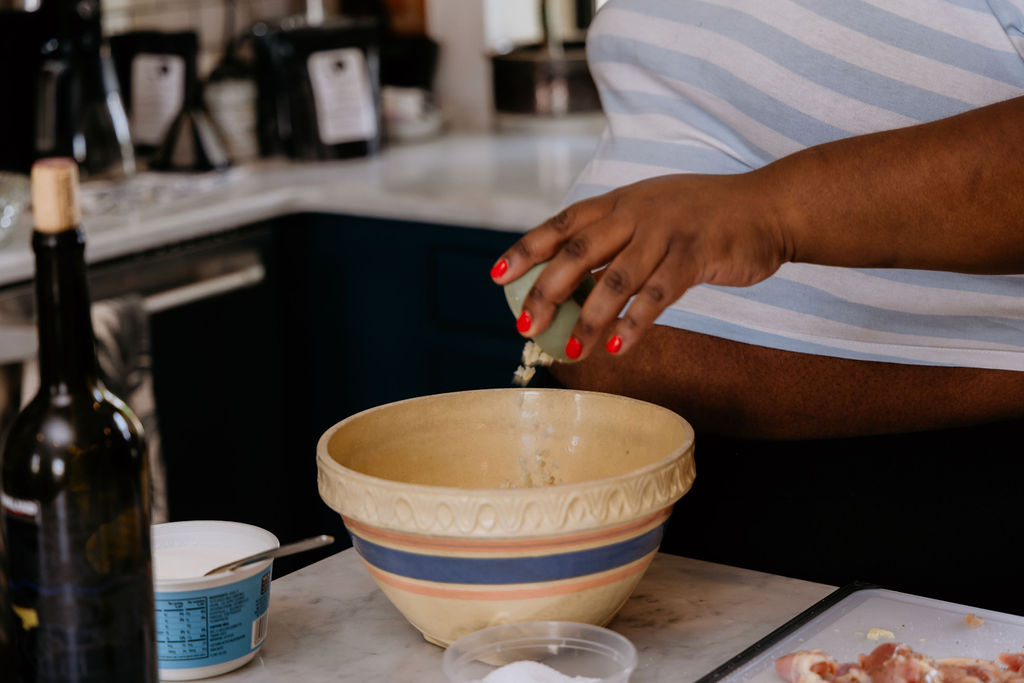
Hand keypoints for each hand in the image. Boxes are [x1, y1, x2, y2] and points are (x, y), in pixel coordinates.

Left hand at [490, 172, 788, 358]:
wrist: (769, 206)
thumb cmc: (704, 217)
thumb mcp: (652, 214)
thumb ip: (615, 241)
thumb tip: (572, 281)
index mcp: (620, 201)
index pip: (562, 224)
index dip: (527, 249)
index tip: (496, 276)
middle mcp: (637, 212)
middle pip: (579, 252)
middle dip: (547, 291)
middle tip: (526, 326)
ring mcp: (667, 232)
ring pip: (616, 279)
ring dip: (590, 319)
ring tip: (572, 351)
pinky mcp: (696, 255)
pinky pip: (659, 294)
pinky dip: (636, 322)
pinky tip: (619, 347)